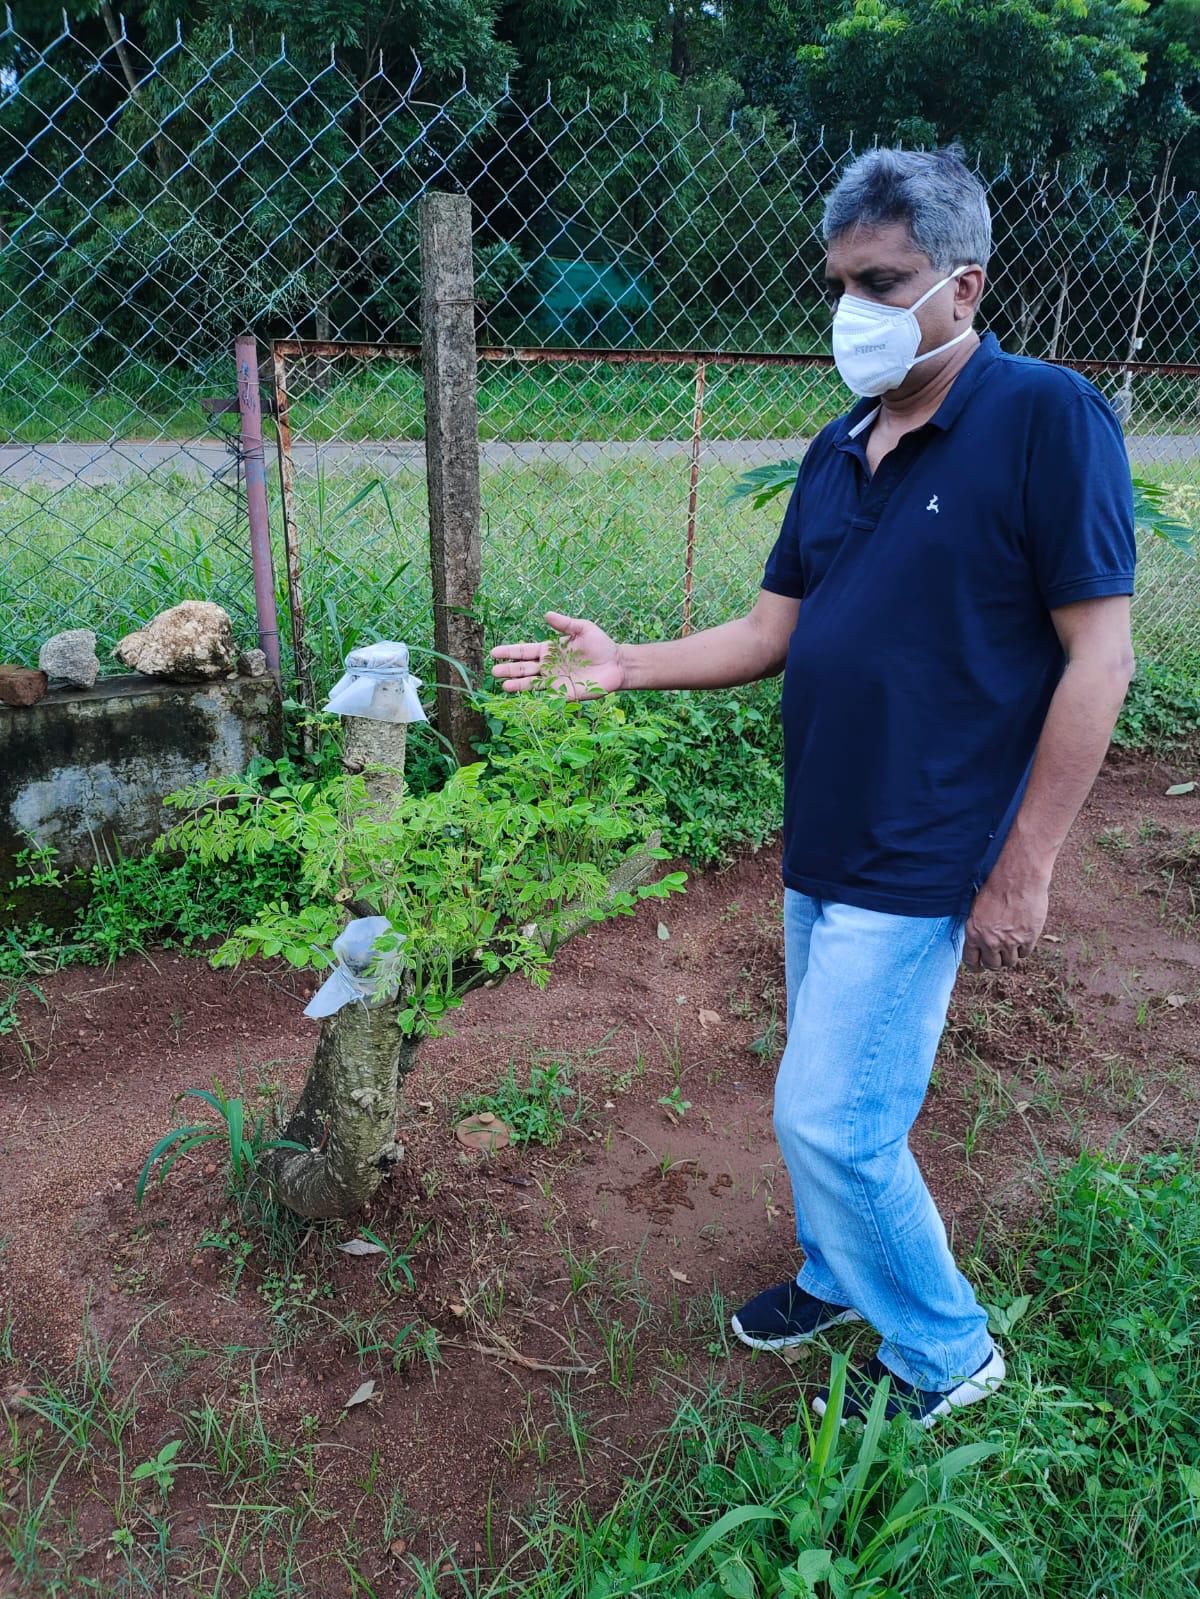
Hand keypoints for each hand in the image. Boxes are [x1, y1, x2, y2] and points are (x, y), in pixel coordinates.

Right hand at [489, 611, 625, 700]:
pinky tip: (526, 699)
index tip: (494, 653)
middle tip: (494, 671)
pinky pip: (548, 697)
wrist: (617, 663)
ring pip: (532, 684)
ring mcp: (555, 681)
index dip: (509, 652)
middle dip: (509, 670)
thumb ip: (565, 623)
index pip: (524, 651)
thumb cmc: (600, 644)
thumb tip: (546, 614)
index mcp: (548, 650)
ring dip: (518, 685)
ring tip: (504, 686)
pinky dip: (537, 698)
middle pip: (524, 669)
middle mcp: (548, 667)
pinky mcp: (565, 694)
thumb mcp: (583, 628)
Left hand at [963, 869, 1049, 971]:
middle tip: (999, 954)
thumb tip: (979, 942)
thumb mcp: (977, 909)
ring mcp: (1010, 942)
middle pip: (993, 965)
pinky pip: (1024, 953)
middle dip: (995, 961)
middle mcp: (990, 941)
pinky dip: (1023, 948)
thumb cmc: (996, 889)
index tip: (979, 966)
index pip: (971, 961)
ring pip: (1009, 962)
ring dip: (1010, 955)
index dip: (976, 966)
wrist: (1018, 879)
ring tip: (1012, 942)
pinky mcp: (1028, 938)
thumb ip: (977, 928)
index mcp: (973, 933)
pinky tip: (1022, 936)